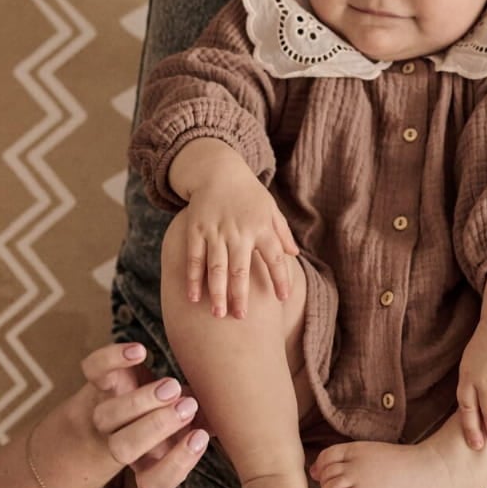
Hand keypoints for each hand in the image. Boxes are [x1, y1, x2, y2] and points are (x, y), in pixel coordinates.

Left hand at [78, 342, 209, 487]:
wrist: (137, 390)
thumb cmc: (175, 413)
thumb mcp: (195, 424)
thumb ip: (209, 427)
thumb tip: (231, 421)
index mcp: (147, 462)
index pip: (152, 484)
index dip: (175, 465)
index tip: (199, 436)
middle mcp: (122, 441)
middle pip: (123, 449)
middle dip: (156, 428)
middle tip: (187, 406)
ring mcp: (105, 411)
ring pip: (106, 416)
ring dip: (140, 401)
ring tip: (172, 386)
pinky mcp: (99, 381)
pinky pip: (93, 370)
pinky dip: (113, 358)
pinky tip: (140, 352)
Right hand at [182, 166, 298, 319]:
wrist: (218, 170)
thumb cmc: (248, 194)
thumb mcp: (270, 209)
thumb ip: (282, 232)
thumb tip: (294, 255)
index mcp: (261, 227)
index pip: (274, 257)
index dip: (280, 278)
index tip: (283, 298)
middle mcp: (239, 231)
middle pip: (241, 269)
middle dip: (240, 295)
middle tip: (241, 317)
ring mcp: (216, 231)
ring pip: (216, 267)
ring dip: (217, 292)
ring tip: (218, 314)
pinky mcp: (196, 229)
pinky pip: (194, 257)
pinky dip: (193, 278)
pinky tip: (192, 297)